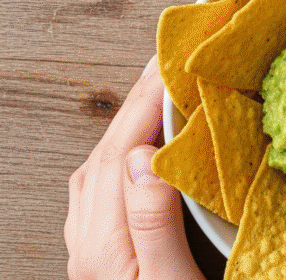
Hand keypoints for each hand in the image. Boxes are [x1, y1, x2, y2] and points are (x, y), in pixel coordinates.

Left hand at [65, 55, 204, 279]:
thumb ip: (152, 224)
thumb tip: (143, 155)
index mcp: (104, 241)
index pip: (125, 145)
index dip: (150, 96)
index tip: (177, 58)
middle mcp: (87, 237)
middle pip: (107, 146)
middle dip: (139, 95)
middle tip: (173, 56)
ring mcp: (87, 244)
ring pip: (99, 162)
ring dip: (128, 117)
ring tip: (160, 85)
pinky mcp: (97, 251)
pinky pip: (98, 182)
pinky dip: (119, 146)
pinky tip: (137, 142)